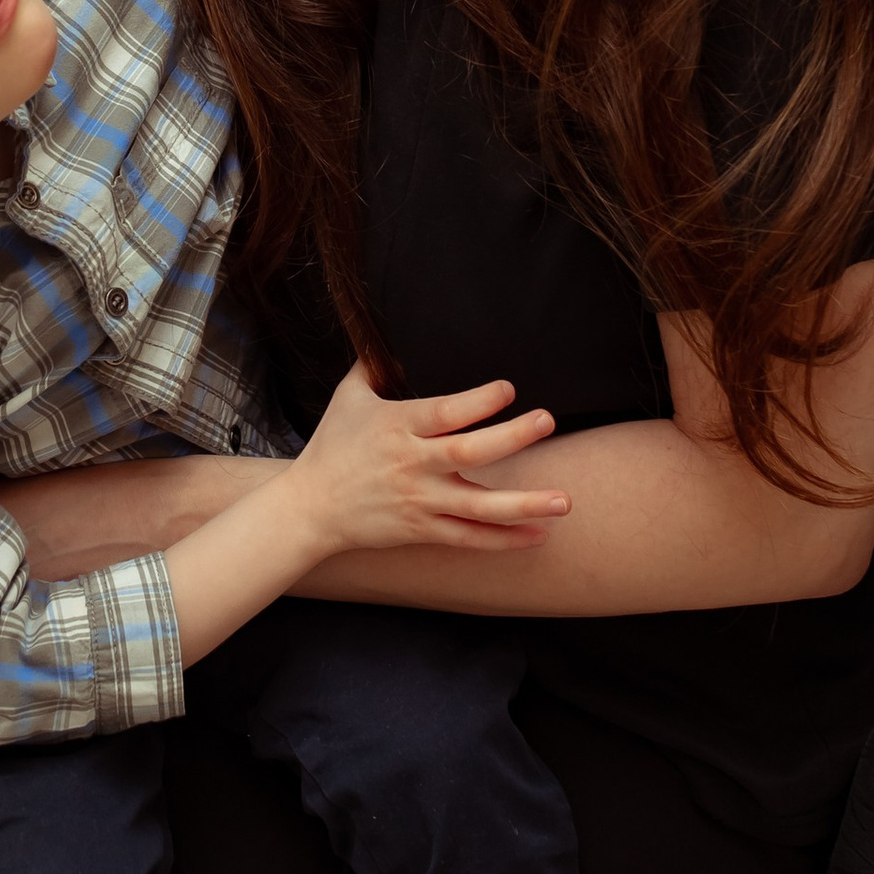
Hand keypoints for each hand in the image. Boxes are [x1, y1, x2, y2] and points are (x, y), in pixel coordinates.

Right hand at [282, 365, 569, 559]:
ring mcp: (419, 501)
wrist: (309, 508)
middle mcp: (412, 464)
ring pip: (477, 506)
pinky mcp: (422, 530)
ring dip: (523, 504)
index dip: (477, 402)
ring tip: (564, 501)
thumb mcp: (349, 398)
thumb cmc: (332, 446)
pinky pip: (469, 537)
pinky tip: (538, 534)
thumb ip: (375, 366)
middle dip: (511, 438)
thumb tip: (394, 334)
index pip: (443, 412)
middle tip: (546, 422)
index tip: (508, 389)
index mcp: (397, 426)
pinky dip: (504, 540)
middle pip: (468, 453)